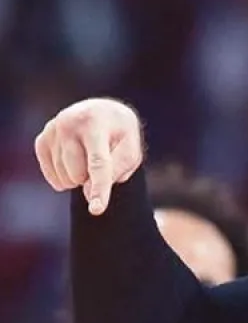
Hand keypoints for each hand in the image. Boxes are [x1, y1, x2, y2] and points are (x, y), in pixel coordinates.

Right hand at [34, 98, 143, 214]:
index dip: (99, 189)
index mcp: (96, 123)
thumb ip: (116, 172)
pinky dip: (64, 178)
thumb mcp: (131, 151)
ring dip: (80, 177)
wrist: (103, 112)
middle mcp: (69, 123)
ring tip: (89, 158)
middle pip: (78, 174)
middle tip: (101, 160)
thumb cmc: (120, 136)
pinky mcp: (42, 139)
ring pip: (64, 177)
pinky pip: (50, 173)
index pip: (98, 163)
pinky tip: (75, 165)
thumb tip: (88, 194)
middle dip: (92, 178)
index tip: (97, 210)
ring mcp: (52, 130)